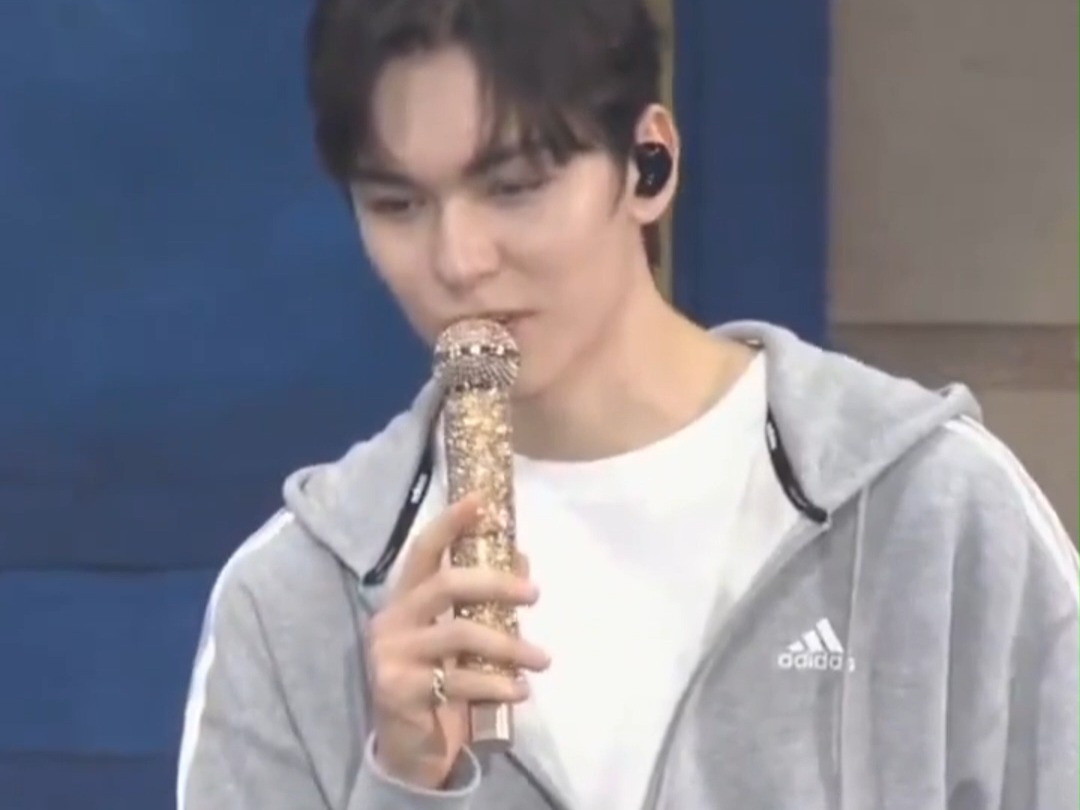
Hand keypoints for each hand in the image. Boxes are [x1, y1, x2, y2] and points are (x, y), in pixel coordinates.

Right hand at [366, 494, 548, 788]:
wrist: (407, 746)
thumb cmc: (436, 679)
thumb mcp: (459, 636)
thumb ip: (482, 600)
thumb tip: (522, 557)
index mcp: (405, 598)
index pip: (424, 550)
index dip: (450, 522)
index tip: (482, 500)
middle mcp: (392, 619)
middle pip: (446, 585)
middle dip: (496, 584)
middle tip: (535, 594)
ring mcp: (392, 654)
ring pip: (458, 634)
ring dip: (509, 645)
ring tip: (542, 659)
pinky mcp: (399, 690)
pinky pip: (457, 681)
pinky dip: (496, 684)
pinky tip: (520, 690)